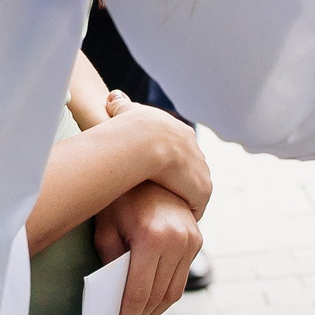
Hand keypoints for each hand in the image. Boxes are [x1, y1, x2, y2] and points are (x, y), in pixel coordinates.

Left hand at [91, 181, 202, 314]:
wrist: (150, 164)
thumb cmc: (120, 196)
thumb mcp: (106, 229)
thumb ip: (112, 264)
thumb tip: (114, 299)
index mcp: (153, 237)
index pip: (139, 293)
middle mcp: (179, 239)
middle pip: (158, 297)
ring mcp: (193, 239)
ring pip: (173, 291)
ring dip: (154, 311)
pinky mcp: (197, 239)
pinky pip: (181, 277)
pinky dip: (165, 294)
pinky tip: (149, 303)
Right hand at [104, 99, 211, 217]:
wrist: (143, 142)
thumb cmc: (128, 128)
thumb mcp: (124, 111)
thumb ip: (119, 104)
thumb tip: (113, 97)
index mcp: (179, 131)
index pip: (181, 148)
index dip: (172, 161)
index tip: (161, 172)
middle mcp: (194, 148)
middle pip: (192, 166)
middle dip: (182, 178)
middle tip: (167, 191)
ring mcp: (200, 167)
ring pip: (196, 185)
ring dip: (186, 195)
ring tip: (173, 208)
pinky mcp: (201, 186)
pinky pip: (198, 202)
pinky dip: (190, 209)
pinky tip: (178, 217)